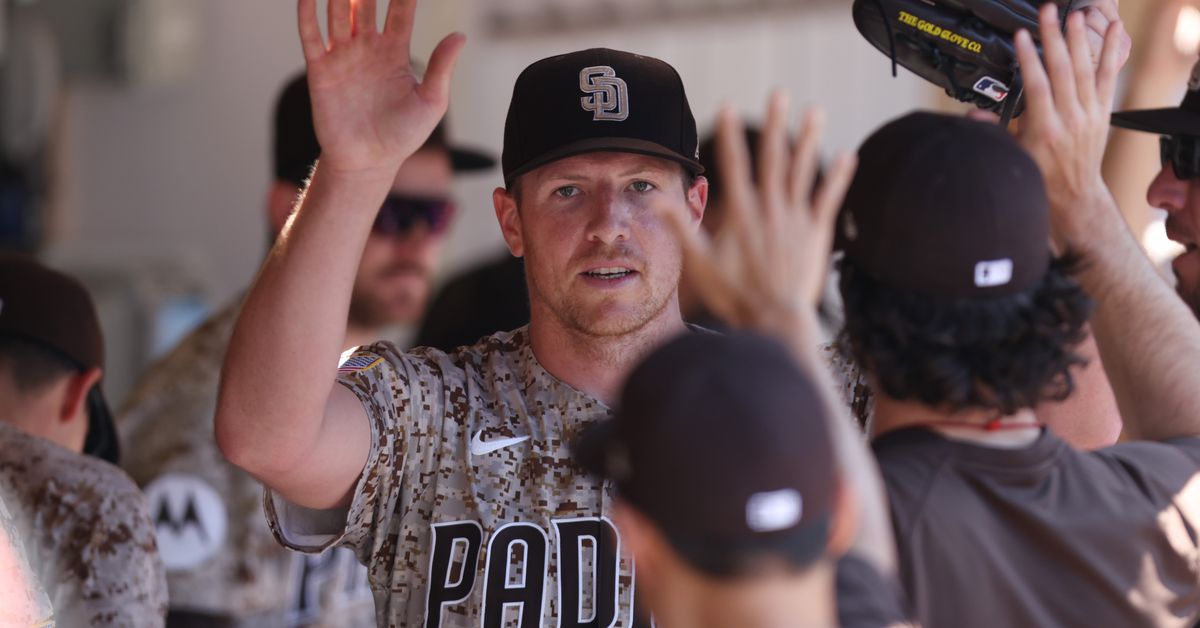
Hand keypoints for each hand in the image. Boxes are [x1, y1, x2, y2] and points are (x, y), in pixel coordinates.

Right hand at [297, 0, 465, 177]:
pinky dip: (308, 15)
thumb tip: (460, 35)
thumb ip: (441, 67)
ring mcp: (342, 56)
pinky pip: (311, 37)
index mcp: (395, 51)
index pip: (400, 10)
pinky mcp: (320, 70)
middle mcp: (367, 48)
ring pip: (339, 14)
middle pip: (366, 4)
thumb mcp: (431, 102)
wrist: (368, 162)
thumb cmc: (403, 135)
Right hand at [665, 93, 855, 334]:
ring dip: (809, 140)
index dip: (730, 136)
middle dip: (775, 125)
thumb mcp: (700, 264)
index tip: (727, 107)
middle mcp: (770, 210)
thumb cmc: (734, 296)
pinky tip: (848, 155)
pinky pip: (828, 199)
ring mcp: (795, 220)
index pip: (735, 167)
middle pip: (772, 159)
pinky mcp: (816, 234)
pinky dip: (838, 177)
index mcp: (741, 215)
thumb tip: (656, 201)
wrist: (774, 320)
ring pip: (803, 172)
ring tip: (815, 112)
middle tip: (778, 93)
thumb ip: (682, 229)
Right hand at [1014, 4, 1124, 248]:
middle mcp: (1070, 119)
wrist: (1073, 198)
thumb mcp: (1011, 157)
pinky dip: (1110, 51)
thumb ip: (993, 133)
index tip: (1021, 36)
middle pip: (1062, 70)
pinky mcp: (1101, 111)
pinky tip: (1112, 30)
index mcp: (1045, 130)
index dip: (1029, 60)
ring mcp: (1089, 114)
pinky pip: (1107, 76)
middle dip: (1053, 38)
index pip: (1037, 87)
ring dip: (1078, 39)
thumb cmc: (1041, 179)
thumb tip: (972, 116)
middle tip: (1047, 13)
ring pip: (1085, 69)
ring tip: (1074, 14)